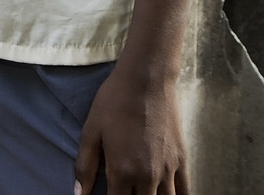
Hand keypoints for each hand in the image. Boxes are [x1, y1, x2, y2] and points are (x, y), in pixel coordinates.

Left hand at [74, 64, 188, 194]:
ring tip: (142, 192)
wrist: (147, 80)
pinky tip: (166, 194)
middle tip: (125, 191)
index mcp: (122, 171)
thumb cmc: (114, 102)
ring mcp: (168, 170)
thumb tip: (79, 194)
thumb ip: (84, 166)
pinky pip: (185, 191)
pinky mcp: (183, 161)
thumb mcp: (91, 131)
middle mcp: (148, 177)